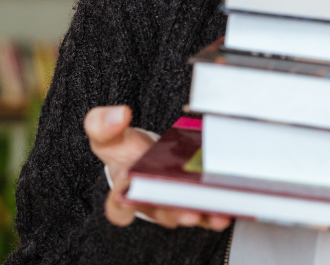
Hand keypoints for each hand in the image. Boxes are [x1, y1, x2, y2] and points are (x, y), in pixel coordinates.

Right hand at [85, 104, 231, 230]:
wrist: (147, 156)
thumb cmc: (125, 151)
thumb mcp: (108, 135)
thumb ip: (102, 124)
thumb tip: (119, 115)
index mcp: (123, 193)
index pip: (117, 206)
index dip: (122, 203)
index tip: (131, 189)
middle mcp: (148, 205)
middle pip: (158, 213)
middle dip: (172, 212)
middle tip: (184, 209)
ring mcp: (172, 206)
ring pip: (186, 215)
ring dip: (200, 214)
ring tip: (213, 211)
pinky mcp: (193, 204)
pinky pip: (206, 213)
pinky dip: (217, 211)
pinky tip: (226, 208)